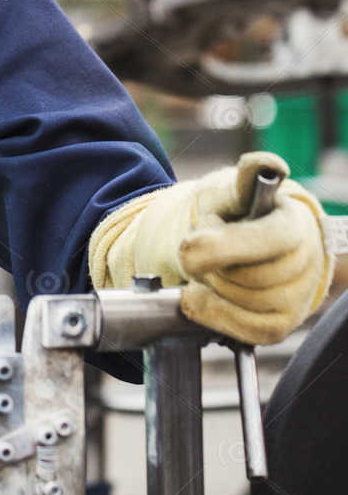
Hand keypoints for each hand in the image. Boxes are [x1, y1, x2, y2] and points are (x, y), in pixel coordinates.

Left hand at [88, 150, 332, 345]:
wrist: (240, 244)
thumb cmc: (236, 215)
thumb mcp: (231, 190)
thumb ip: (242, 180)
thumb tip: (266, 164)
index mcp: (293, 223)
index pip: (269, 240)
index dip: (225, 246)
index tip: (188, 246)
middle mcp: (305, 262)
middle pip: (248, 277)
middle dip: (212, 266)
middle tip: (204, 252)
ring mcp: (297, 296)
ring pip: (243, 303)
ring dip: (213, 288)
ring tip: (214, 269)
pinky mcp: (282, 323)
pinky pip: (245, 330)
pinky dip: (215, 314)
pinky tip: (207, 296)